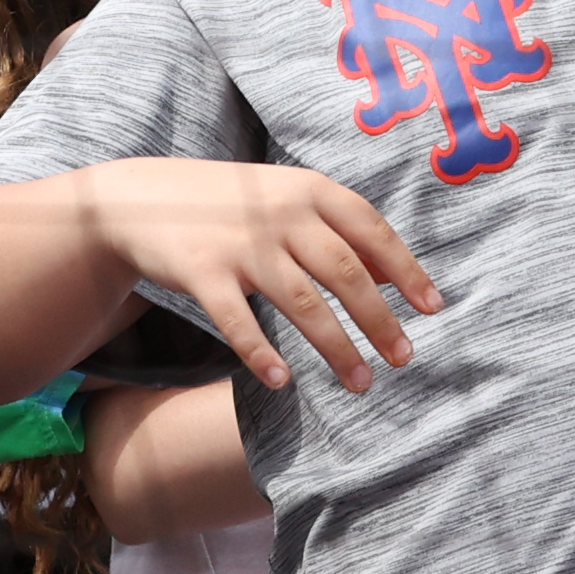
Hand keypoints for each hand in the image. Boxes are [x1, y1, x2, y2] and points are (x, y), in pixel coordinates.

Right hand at [79, 157, 440, 393]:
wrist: (142, 198)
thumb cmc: (232, 205)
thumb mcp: (289, 200)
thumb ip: (341, 231)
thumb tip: (399, 276)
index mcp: (310, 190)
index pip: (371, 230)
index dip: (406, 270)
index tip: (433, 309)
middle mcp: (280, 213)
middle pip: (345, 271)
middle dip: (379, 319)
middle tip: (404, 358)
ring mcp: (241, 242)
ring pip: (302, 301)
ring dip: (336, 347)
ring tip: (361, 383)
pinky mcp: (202, 271)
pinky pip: (237, 321)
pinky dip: (261, 353)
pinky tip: (283, 381)